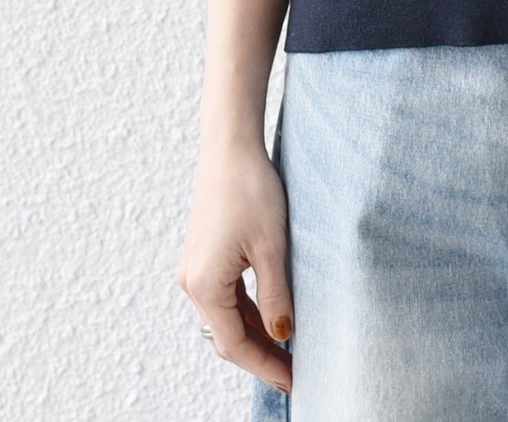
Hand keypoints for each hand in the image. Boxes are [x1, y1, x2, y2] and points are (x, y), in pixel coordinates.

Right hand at [176, 140, 293, 394]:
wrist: (230, 147)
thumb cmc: (251, 190)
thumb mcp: (272, 246)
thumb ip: (277, 295)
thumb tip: (284, 334)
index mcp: (205, 285)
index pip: (235, 344)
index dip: (265, 366)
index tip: (293, 380)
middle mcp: (192, 282)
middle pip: (227, 335)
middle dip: (260, 355)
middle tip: (295, 371)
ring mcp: (196, 269)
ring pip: (226, 317)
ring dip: (255, 334)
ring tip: (288, 349)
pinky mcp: (204, 256)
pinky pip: (225, 297)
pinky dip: (247, 312)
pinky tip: (272, 316)